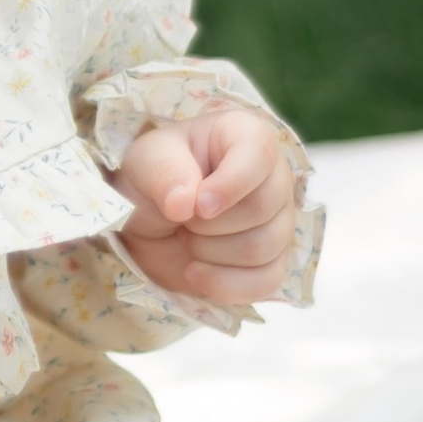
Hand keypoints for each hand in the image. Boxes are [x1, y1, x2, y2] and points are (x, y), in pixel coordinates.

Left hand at [114, 104, 298, 310]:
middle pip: (263, 208)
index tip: (198, 205)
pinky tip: (194, 273)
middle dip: (208, 223)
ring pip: (264, 248)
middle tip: (180, 217)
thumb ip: (163, 173)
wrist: (148, 221)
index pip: (259, 154)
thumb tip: (185, 203)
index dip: (230, 184)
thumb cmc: (153, 177)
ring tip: (186, 237)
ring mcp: (278, 222)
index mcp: (244, 136)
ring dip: (211, 252)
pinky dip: (224, 285)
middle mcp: (273, 176)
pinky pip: (267, 282)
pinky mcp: (272, 262)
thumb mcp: (144, 162)